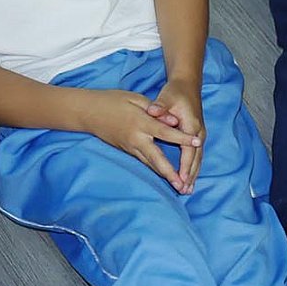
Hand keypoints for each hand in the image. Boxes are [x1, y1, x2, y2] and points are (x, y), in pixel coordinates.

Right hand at [77, 88, 202, 192]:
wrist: (88, 112)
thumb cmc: (113, 101)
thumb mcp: (136, 98)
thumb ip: (156, 110)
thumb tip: (174, 121)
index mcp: (140, 123)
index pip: (165, 131)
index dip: (182, 137)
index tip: (198, 141)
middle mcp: (136, 139)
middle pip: (157, 158)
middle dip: (171, 172)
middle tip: (184, 184)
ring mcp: (131, 148)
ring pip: (151, 164)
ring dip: (165, 176)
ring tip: (179, 187)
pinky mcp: (127, 151)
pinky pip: (145, 162)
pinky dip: (157, 170)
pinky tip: (167, 177)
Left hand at [150, 79, 205, 186]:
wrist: (188, 86)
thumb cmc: (176, 93)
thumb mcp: (166, 97)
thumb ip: (160, 107)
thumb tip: (153, 112)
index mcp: (191, 126)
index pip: (188, 150)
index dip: (184, 165)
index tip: (180, 179)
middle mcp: (198, 133)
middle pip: (195, 159)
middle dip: (190, 175)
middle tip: (184, 190)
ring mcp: (199, 136)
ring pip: (197, 160)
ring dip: (193, 175)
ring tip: (188, 190)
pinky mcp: (197, 137)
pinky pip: (196, 156)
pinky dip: (193, 169)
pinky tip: (189, 178)